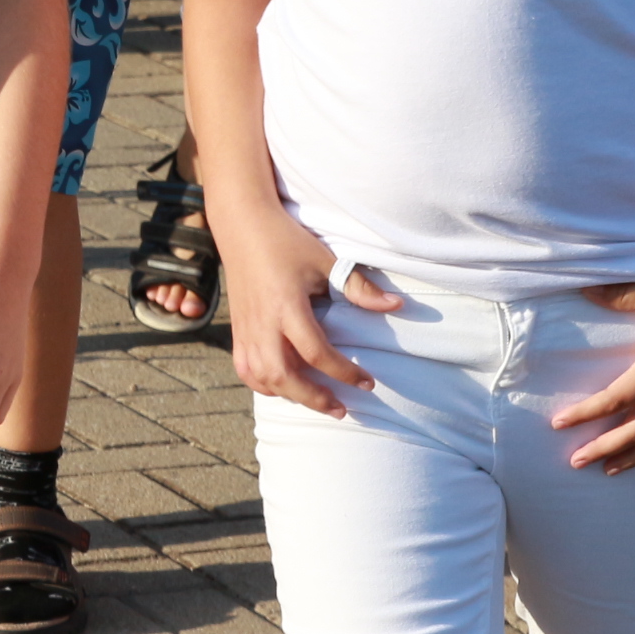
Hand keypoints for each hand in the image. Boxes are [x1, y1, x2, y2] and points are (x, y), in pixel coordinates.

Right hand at [206, 190, 391, 417]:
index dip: (344, 372)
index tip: (368, 383)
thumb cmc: (286, 241)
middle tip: (342, 409)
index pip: (316, 353)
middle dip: (314, 399)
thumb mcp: (324, 261)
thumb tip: (397, 305)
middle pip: (284, 377)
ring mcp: (245, 328)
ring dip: (290, 395)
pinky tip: (283, 385)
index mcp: (286, 306)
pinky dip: (263, 384)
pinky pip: (245, 369)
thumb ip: (358, 287)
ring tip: (316, 399)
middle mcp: (263, 323)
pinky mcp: (237, 329)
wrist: (242, 224)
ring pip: (262, 378)